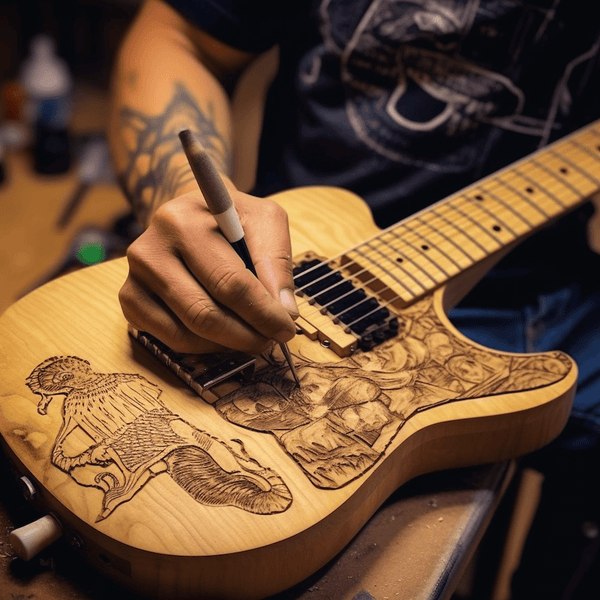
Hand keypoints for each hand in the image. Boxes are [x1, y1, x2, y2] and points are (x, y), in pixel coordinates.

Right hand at [119, 188, 298, 353]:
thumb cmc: (231, 220)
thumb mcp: (264, 220)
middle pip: (204, 314)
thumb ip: (277, 261)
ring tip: (253, 335)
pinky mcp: (129, 300)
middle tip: (271, 339)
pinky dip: (203, 346)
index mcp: (183, 222)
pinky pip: (169, 339)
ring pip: (186, 333)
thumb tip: (284, 311)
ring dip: (228, 344)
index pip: (229, 282)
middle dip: (247, 335)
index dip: (263, 313)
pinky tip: (223, 334)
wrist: (191, 215)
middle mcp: (149, 249)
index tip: (287, 328)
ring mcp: (134, 277)